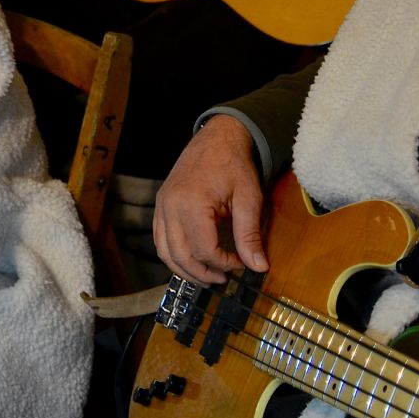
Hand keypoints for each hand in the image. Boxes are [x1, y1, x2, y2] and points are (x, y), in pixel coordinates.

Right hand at [152, 114, 268, 283]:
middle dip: (202, 273)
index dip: (224, 264)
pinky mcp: (160, 205)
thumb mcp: (248, 199)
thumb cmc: (233, 164)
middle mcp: (170, 206)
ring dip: (185, 270)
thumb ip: (250, 235)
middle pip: (180, 255)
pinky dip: (173, 255)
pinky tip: (190, 261)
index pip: (204, 249)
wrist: (217, 137)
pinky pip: (160, 239)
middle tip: (223, 280)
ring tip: (207, 277)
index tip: (241, 264)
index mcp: (191, 203)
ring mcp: (161, 206)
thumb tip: (259, 266)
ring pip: (165, 252)